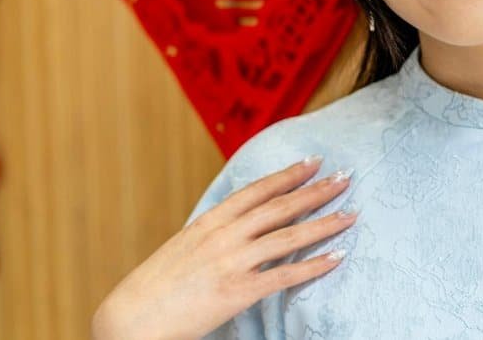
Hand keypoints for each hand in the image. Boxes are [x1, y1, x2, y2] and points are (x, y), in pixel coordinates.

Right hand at [91, 157, 357, 339]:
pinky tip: (336, 258)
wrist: (132, 319)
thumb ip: (214, 235)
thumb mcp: (184, 248)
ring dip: (323, 223)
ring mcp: (231, 262)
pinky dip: (314, 265)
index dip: (288, 175)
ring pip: (288, 236)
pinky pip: (285, 275)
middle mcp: (223, 236)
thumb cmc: (155, 287)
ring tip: (350, 213)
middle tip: (345, 177)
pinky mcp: (238, 291)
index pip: (257, 191)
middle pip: (279, 207)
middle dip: (315, 191)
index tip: (313, 161)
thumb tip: (237, 224)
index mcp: (209, 222)